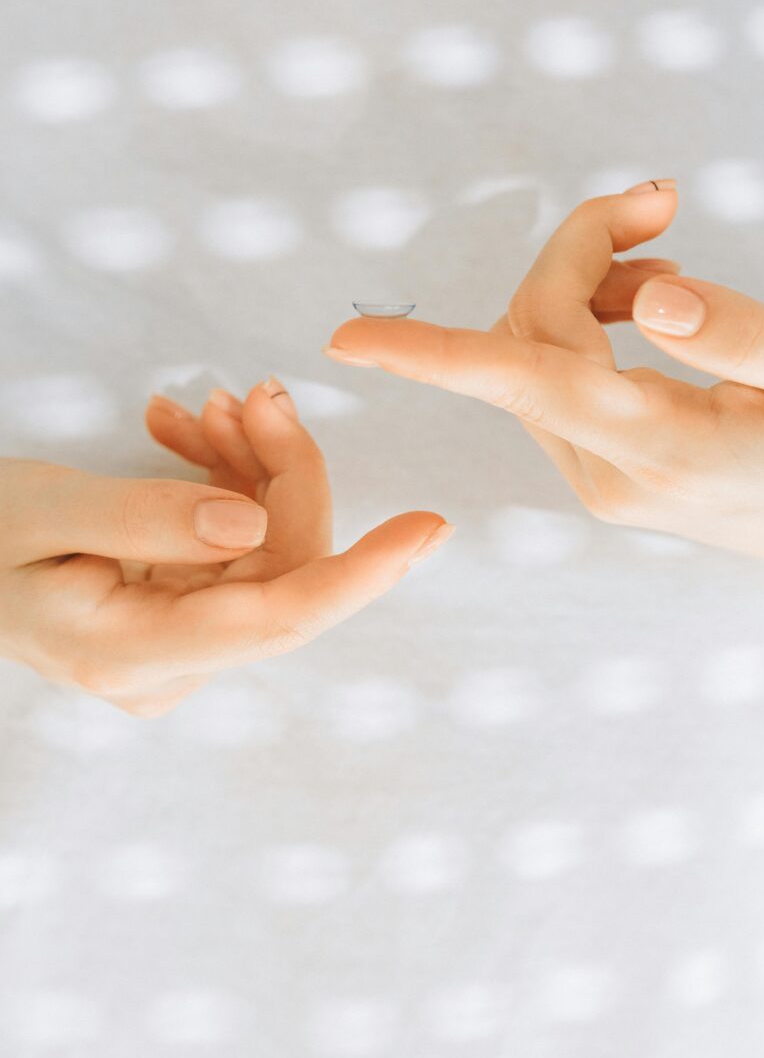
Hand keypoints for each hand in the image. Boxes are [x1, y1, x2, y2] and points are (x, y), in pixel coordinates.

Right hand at [0, 377, 451, 716]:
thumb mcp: (43, 509)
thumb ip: (147, 517)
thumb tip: (251, 523)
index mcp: (130, 654)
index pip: (276, 621)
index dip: (361, 575)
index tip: (427, 528)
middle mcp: (170, 664)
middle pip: (280, 568)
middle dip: (282, 472)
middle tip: (255, 393)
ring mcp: (181, 643)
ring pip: (265, 548)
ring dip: (249, 466)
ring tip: (206, 407)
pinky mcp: (183, 613)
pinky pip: (236, 542)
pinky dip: (224, 480)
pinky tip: (188, 434)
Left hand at [324, 178, 763, 560]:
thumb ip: (741, 339)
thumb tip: (657, 296)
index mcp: (658, 448)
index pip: (522, 384)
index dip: (430, 354)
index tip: (348, 342)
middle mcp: (607, 474)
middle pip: (533, 338)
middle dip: (579, 256)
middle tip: (657, 207)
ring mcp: (600, 480)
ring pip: (540, 356)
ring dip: (590, 289)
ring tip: (669, 261)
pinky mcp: (602, 472)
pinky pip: (560, 381)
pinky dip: (592, 326)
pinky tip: (649, 306)